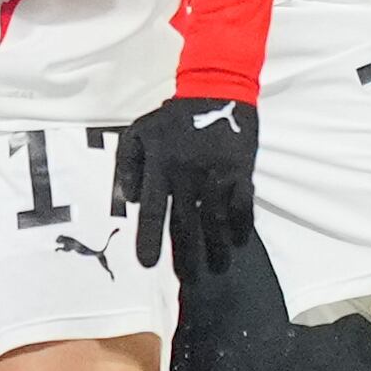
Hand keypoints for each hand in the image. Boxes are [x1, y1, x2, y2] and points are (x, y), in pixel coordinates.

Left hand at [111, 97, 258, 277]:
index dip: (150, 238)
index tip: (147, 264)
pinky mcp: (241, 171)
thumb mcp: (138, 132)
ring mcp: (217, 174)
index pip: (153, 210)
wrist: (216, 90)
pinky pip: (243, 206)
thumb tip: (132, 200)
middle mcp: (188, 174)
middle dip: (186, 255)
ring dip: (216, 248)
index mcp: (161, 166)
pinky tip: (239, 243)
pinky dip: (242, 226)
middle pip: (185, 223)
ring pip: (216, 221)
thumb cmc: (173, 118)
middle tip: (187, 280)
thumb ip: (127, 165)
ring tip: (215, 269)